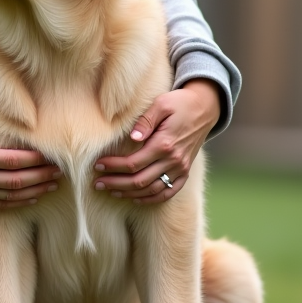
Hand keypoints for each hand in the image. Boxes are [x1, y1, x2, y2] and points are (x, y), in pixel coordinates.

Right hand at [0, 93, 59, 208]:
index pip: (12, 160)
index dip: (34, 159)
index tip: (50, 155)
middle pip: (18, 180)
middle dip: (42, 176)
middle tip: (61, 170)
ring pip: (14, 196)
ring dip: (36, 190)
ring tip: (54, 184)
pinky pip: (3, 205)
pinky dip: (21, 202)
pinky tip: (34, 197)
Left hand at [92, 79, 221, 204]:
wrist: (204, 108)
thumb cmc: (179, 103)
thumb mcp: (161, 104)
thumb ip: (145, 121)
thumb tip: (132, 137)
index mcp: (164, 144)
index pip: (133, 163)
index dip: (113, 167)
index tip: (97, 165)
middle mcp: (174, 160)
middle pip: (139, 181)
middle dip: (115, 184)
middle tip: (97, 183)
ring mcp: (181, 169)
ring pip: (152, 190)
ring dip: (129, 193)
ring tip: (111, 191)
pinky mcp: (185, 172)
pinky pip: (168, 193)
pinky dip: (151, 199)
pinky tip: (135, 198)